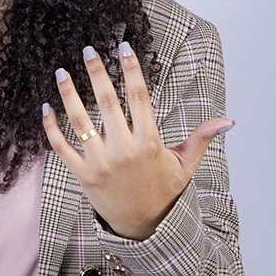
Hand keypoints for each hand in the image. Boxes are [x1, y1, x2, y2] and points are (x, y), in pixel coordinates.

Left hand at [41, 42, 232, 240]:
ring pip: (80, 121)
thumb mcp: (185, 165)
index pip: (139, 96)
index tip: (124, 47)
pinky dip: (51, 127)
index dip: (131, 68)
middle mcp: (123, 150)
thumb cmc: (164, 191)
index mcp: (149, 143)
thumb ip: (202, 138)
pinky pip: (61, 147)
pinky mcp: (82, 175)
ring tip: (61, 71)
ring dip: (68, 93)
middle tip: (88, 49)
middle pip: (107, 101)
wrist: (144, 228)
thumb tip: (229, 121)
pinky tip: (46, 107)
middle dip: (96, 72)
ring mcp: (100, 163)